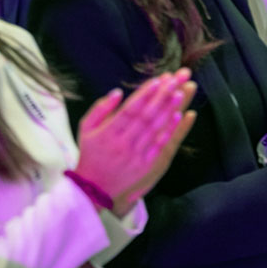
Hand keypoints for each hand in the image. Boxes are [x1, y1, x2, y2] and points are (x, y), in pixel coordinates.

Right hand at [74, 71, 196, 216]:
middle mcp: (122, 143)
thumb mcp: (86, 129)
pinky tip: (179, 115)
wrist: (94, 187)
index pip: (129, 110)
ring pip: (155, 128)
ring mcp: (135, 154)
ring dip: (168, 110)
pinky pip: (160, 145)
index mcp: (107, 133)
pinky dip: (169, 130)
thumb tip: (117, 92)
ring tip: (180, 93)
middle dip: (160, 96)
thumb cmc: (91, 152)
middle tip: (174, 80)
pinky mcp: (145, 164)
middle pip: (145, 116)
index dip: (143, 95)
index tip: (156, 80)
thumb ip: (99, 109)